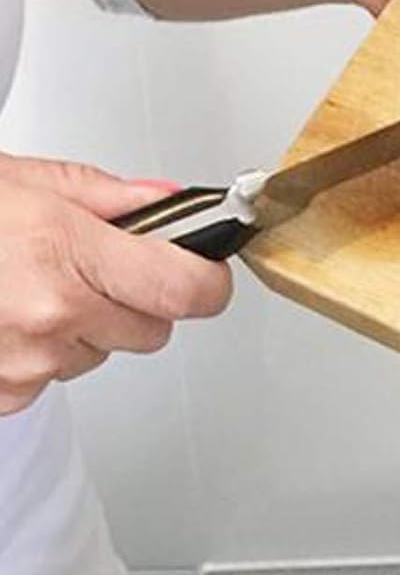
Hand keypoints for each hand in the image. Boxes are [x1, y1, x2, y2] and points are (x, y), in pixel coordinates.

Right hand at [0, 155, 231, 416]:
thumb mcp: (18, 180)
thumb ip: (106, 198)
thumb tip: (171, 206)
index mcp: (64, 249)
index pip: (190, 290)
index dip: (204, 278)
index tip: (200, 266)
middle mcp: (52, 312)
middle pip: (154, 328)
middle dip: (134, 297)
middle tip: (85, 263)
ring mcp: (30, 360)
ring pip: (104, 353)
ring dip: (83, 324)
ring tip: (22, 282)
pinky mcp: (9, 394)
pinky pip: (56, 376)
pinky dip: (40, 349)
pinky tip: (2, 313)